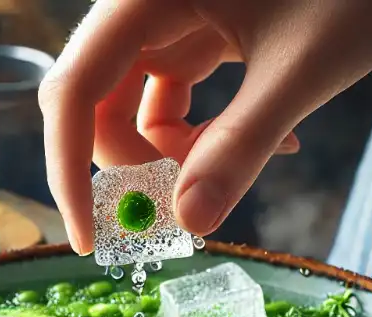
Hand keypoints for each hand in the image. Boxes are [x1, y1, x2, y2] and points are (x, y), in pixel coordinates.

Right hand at [39, 0, 371, 252]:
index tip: (91, 238)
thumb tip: (189, 222)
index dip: (70, 168)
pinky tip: (276, 138)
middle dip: (136, 163)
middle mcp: (146, 2)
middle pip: (96, 100)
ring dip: (178, 152)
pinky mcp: (203, 23)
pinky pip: (178, 91)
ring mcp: (173, 12)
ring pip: (137, 102)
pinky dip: (210, 130)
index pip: (73, 89)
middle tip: (188, 208)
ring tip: (255, 158)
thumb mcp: (302, 69)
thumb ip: (241, 145)